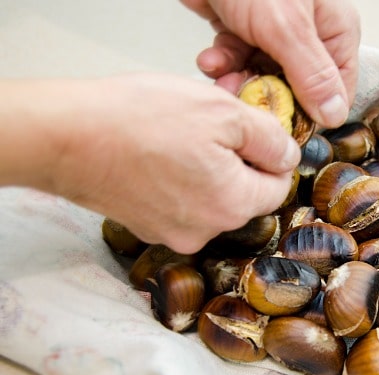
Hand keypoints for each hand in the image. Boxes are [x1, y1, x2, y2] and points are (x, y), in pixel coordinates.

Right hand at [0, 75, 300, 254]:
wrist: (67, 137)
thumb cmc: (143, 119)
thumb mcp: (224, 112)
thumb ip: (269, 138)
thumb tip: (288, 155)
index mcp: (234, 205)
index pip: (278, 188)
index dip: (271, 156)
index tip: (253, 132)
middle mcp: (207, 231)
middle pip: (245, 196)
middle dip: (239, 163)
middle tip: (213, 128)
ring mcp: (173, 233)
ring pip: (212, 200)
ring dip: (209, 172)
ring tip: (180, 140)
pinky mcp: (146, 227)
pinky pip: (181, 205)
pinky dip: (179, 183)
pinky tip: (158, 156)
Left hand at [180, 0, 360, 128]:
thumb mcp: (287, 28)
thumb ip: (312, 74)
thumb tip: (335, 115)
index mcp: (334, 30)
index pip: (337, 87)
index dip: (313, 110)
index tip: (286, 124)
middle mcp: (309, 33)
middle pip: (297, 86)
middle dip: (268, 96)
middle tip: (244, 98)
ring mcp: (276, 31)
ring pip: (263, 75)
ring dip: (239, 80)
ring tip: (222, 77)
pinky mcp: (245, 27)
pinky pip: (239, 58)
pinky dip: (223, 62)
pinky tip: (211, 57)